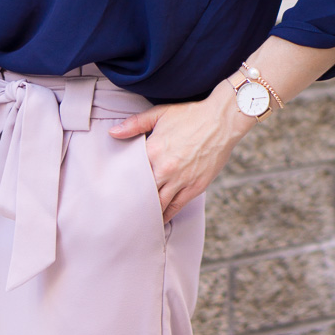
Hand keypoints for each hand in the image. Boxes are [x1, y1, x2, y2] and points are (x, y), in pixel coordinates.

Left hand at [109, 81, 255, 222]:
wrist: (221, 121)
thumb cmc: (191, 115)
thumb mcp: (160, 113)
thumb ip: (134, 124)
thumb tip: (112, 132)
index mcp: (153, 151)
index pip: (130, 173)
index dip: (122, 182)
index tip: (113, 189)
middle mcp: (165, 169)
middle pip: (142, 193)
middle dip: (132, 201)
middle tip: (120, 210)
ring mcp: (181, 180)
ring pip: (158, 204)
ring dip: (147, 212)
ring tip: (135, 220)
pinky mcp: (195, 187)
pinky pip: (176, 206)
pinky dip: (166, 214)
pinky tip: (158, 219)